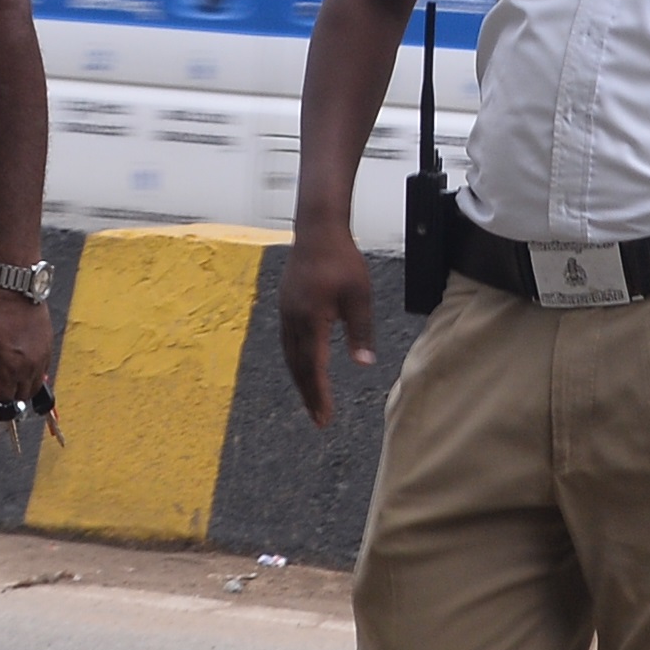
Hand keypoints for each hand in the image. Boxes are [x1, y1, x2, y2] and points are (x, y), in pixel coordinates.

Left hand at [0, 284, 55, 412]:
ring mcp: (41, 357)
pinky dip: (28, 376)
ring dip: (17, 389)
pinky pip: (41, 372)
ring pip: (33, 388)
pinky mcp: (48, 346)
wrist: (10, 283)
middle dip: (2, 399)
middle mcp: (28, 366)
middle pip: (19, 399)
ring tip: (0, 375)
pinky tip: (13, 362)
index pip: (0, 403)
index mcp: (7, 367)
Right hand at [278, 223, 374, 426]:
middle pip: (298, 367)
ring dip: (300, 381)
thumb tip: (363, 364)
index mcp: (312, 320)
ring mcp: (286, 313)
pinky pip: (287, 342)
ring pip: (290, 356)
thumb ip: (360, 331)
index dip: (319, 394)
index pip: (314, 367)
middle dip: (308, 395)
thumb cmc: (342, 261)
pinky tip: (302, 367)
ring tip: (310, 401)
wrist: (317, 230)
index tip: (325, 417)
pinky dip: (294, 361)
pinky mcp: (286, 305)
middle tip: (318, 419)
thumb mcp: (359, 296)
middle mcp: (293, 320)